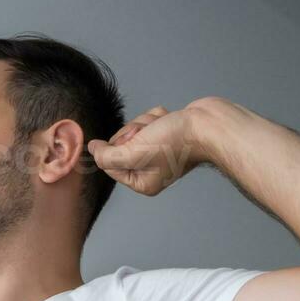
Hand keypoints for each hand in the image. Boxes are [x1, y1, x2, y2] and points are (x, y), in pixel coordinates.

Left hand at [86, 103, 209, 196]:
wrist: (207, 124)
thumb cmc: (175, 142)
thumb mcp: (133, 153)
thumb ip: (107, 156)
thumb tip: (93, 149)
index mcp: (142, 183)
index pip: (110, 164)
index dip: (115, 148)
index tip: (133, 141)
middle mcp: (150, 170)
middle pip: (121, 145)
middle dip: (133, 133)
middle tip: (150, 135)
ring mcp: (159, 152)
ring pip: (135, 130)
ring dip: (146, 123)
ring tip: (162, 127)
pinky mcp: (166, 134)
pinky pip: (148, 121)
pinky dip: (156, 117)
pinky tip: (169, 121)